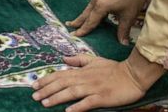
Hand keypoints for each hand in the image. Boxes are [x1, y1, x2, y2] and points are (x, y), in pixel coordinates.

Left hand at [31, 50, 163, 110]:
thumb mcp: (95, 60)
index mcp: (82, 71)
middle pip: (62, 83)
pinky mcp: (102, 97)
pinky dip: (78, 106)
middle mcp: (85, 78)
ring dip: (57, 97)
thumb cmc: (114, 69)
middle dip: (47, 89)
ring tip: (45, 103)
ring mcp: (93, 88)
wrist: (133, 75)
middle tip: (34, 96)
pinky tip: (68, 111)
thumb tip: (64, 60)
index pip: (60, 74)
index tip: (34, 85)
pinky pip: (88, 102)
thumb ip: (79, 60)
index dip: (47, 80)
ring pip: (71, 92)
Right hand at [68, 0, 151, 44]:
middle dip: (77, 21)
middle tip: (69, 26)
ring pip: (89, 7)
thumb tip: (123, 44)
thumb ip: (123, 30)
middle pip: (85, 13)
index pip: (91, 21)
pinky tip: (93, 10)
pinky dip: (91, 8)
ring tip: (78, 20)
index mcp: (101, 6)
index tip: (75, 35)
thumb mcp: (129, 15)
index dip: (83, 30)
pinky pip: (93, 1)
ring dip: (84, 15)